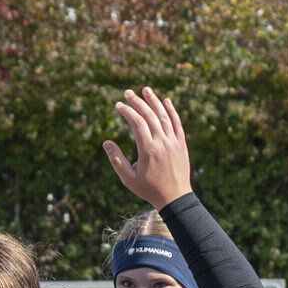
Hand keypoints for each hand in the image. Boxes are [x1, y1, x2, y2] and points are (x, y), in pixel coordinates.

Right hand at [102, 87, 192, 206]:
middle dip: (137, 102)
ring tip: (145, 90)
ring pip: (164, 116)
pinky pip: (177, 123)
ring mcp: (173, 142)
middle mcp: (162, 143)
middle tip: (128, 92)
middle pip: (149, 115)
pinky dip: (172, 111)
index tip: (118, 105)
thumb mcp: (128, 178)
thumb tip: (106, 142)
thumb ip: (116, 159)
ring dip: (154, 101)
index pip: (136, 123)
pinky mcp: (181, 144)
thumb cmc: (149, 189)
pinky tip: (166, 101)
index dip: (127, 111)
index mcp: (148, 150)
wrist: (175, 198)